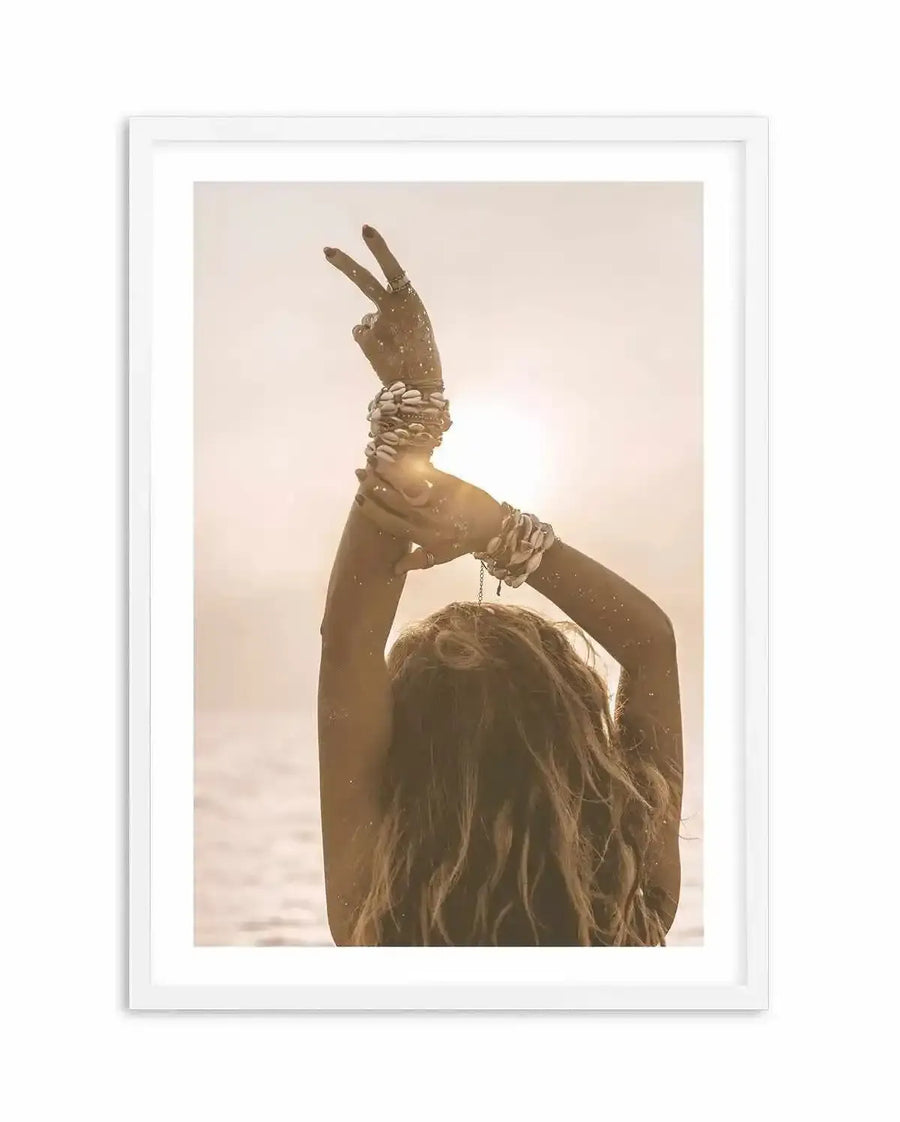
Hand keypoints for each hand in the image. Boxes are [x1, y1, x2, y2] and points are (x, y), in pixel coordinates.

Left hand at [324, 225, 440, 387]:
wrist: (418, 385)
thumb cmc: (423, 355)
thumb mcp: (416, 325)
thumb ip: (394, 313)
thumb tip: (368, 317)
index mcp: (411, 300)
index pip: (393, 268)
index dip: (379, 249)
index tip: (365, 230)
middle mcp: (392, 307)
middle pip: (365, 281)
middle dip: (345, 264)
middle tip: (327, 250)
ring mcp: (376, 323)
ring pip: (369, 318)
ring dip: (376, 329)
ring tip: (393, 348)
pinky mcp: (364, 338)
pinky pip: (362, 333)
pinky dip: (369, 341)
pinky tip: (382, 354)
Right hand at [353, 461, 502, 574]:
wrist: (493, 527)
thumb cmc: (463, 543)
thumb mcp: (439, 557)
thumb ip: (416, 561)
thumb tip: (393, 568)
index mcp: (421, 536)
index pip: (389, 522)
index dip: (371, 510)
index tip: (358, 498)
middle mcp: (426, 518)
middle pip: (393, 500)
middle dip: (374, 486)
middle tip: (361, 473)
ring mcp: (437, 500)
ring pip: (406, 484)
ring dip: (388, 471)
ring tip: (375, 460)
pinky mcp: (449, 484)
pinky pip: (425, 473)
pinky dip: (410, 464)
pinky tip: (399, 456)